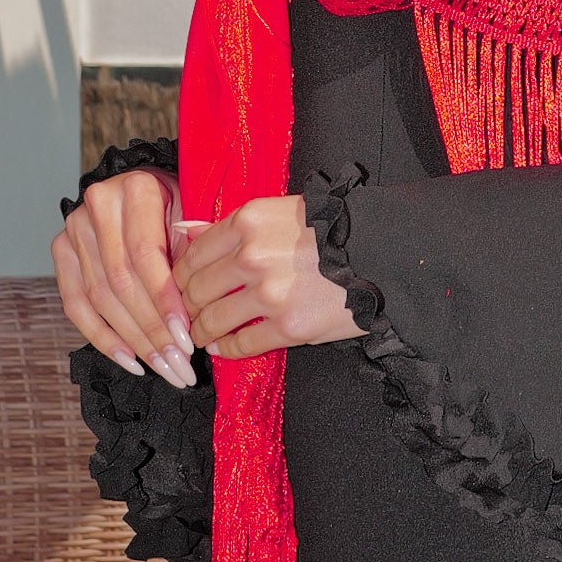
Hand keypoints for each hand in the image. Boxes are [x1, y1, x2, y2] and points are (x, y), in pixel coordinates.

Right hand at [50, 168, 199, 388]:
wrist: (145, 188)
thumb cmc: (177, 204)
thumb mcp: (195, 215)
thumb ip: (194, 254)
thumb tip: (196, 310)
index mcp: (135, 189)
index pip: (146, 255)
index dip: (164, 300)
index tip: (186, 338)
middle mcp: (98, 206)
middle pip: (122, 282)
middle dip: (152, 331)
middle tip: (179, 366)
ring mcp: (74, 229)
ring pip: (100, 298)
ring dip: (133, 341)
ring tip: (164, 369)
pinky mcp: (61, 252)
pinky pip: (76, 305)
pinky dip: (104, 338)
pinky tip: (131, 361)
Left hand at [174, 195, 360, 358]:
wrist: (382, 252)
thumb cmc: (332, 228)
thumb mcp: (279, 211)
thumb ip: (230, 226)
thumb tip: (183, 231)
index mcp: (248, 221)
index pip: (192, 254)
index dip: (179, 276)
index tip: (181, 286)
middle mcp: (252, 256)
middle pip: (195, 290)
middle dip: (187, 307)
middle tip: (188, 315)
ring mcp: (269, 293)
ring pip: (212, 321)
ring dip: (202, 332)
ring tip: (203, 335)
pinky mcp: (288, 326)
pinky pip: (241, 345)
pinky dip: (226, 350)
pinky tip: (224, 348)